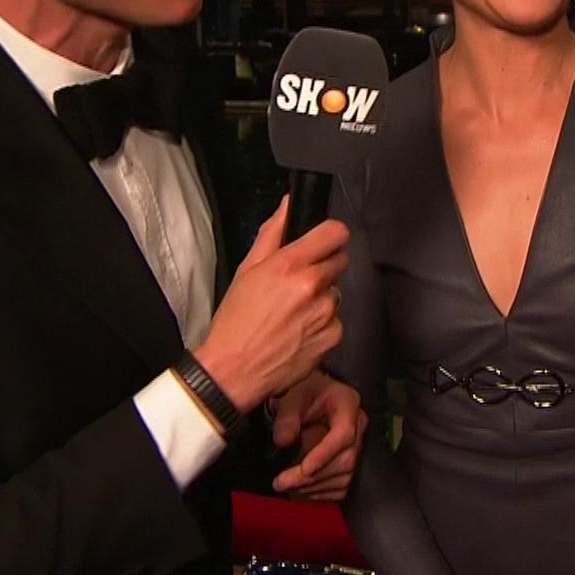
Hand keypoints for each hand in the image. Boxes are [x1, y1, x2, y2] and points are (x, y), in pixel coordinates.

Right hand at [194, 198, 347, 411]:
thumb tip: (289, 204)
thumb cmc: (235, 319)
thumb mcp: (247, 270)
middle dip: (324, 267)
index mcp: (290, 265)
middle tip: (300, 282)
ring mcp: (326, 313)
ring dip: (321, 298)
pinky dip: (322, 325)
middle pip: (340, 261)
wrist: (234, 370)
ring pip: (336, 293)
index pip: (336, 233)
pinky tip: (299, 333)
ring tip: (294, 313)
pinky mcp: (333, 337)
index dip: (330, 235)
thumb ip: (272, 233)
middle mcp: (313, 286)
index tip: (322, 243)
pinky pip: (336, 321)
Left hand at [269, 372, 365, 501]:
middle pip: (346, 460)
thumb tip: (283, 442)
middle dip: (313, 477)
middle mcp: (359, 427)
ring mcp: (357, 447)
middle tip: (281, 482)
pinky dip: (320, 494)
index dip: (325, 454)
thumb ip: (286, 417)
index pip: (344, 434)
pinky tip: (299, 491)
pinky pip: (341, 487)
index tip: (304, 468)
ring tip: (285, 486)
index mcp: (348, 404)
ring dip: (314, 488)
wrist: (308, 399)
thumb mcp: (291, 398)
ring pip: (344, 477)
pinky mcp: (351, 464)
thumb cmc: (300, 394)